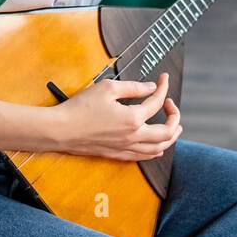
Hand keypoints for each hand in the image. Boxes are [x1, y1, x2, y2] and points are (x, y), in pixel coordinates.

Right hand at [49, 71, 181, 159]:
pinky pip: (144, 156)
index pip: (157, 102)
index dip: (163, 88)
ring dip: (170, 136)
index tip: (163, 79)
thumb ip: (133, 88)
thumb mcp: (108, 88)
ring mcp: (126, 148)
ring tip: (173, 125)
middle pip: (167, 132)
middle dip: (175, 116)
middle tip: (170, 104)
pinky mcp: (117, 155)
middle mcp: (133, 137)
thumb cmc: (81, 108)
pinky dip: (156, 149)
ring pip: (159, 148)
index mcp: (133, 118)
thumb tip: (151, 88)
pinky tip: (156, 144)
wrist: (61, 130)